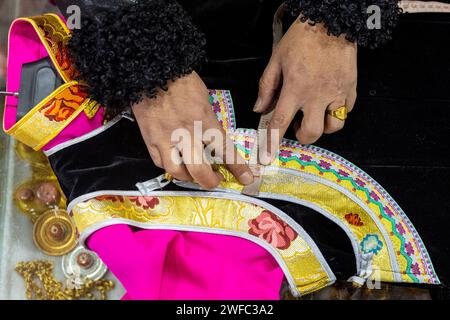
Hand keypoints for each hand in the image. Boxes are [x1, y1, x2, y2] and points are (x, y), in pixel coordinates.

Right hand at [132, 71, 253, 188]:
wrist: (151, 70)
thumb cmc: (180, 80)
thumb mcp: (203, 98)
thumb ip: (208, 120)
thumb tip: (212, 137)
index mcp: (204, 120)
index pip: (224, 150)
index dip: (237, 168)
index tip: (246, 178)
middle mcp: (186, 133)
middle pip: (200, 170)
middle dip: (210, 181)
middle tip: (216, 181)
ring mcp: (165, 138)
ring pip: (177, 171)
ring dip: (189, 178)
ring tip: (194, 176)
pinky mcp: (149, 138)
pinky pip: (159, 162)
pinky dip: (169, 166)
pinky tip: (176, 164)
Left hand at [255, 18, 356, 163]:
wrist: (332, 21)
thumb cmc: (302, 39)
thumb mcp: (276, 59)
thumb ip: (267, 86)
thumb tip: (260, 109)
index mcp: (295, 88)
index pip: (280, 123)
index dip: (272, 143)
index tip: (267, 158)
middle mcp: (316, 95)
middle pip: (311, 133)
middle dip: (302, 136)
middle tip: (297, 125)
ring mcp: (336, 93)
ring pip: (333, 127)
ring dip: (321, 127)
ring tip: (314, 114)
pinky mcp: (351, 89)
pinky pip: (345, 112)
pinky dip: (336, 113)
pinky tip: (328, 102)